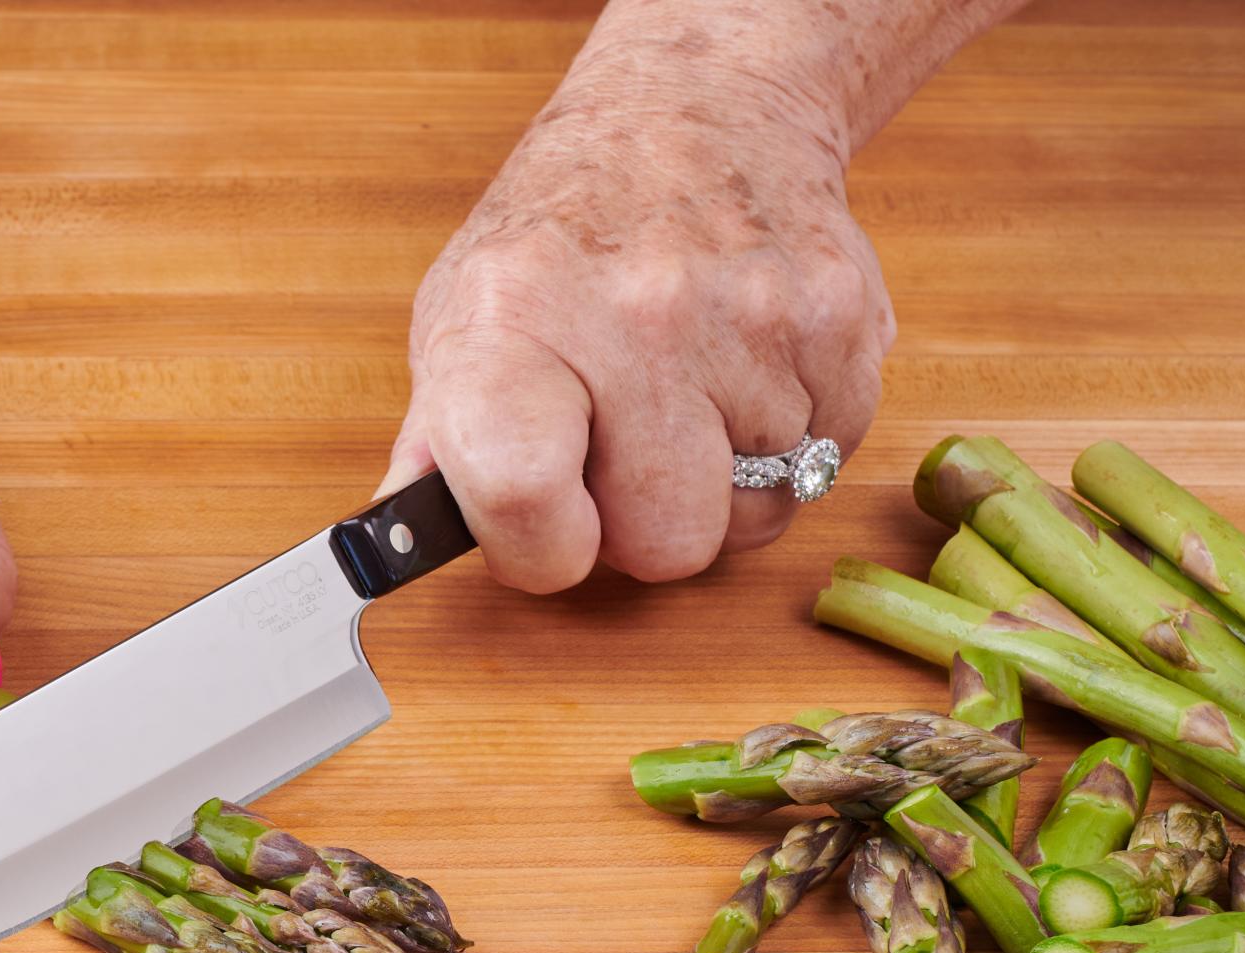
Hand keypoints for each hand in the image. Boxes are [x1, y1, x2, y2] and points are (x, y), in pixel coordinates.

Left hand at [379, 40, 894, 592]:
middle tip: (624, 448)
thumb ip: (437, 442)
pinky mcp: (842, 325)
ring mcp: (754, 320)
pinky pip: (822, 464)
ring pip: (756, 517)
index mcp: (518, 320)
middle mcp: (641, 316)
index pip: (523, 496)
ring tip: (686, 396)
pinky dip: (786, 444)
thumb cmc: (564, 232)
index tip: (544, 529)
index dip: (538, 550)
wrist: (696, 109)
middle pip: (666, 546)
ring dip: (721, 485)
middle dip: (643, 525)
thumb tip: (402, 537)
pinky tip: (743, 373)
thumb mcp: (463, 315)